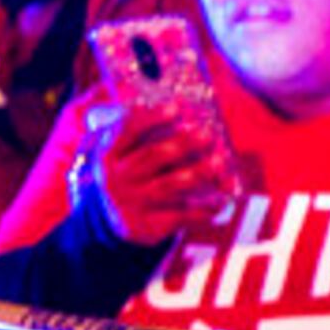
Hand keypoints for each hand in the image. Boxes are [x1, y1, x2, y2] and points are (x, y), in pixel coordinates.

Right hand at [89, 101, 238, 244]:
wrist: (110, 221)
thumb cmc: (127, 174)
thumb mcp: (120, 151)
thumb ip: (138, 130)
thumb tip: (179, 106)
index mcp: (108, 154)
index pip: (127, 131)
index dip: (151, 118)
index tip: (176, 107)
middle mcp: (117, 178)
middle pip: (152, 157)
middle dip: (182, 144)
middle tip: (207, 134)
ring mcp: (132, 202)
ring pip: (167, 185)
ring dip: (196, 173)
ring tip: (219, 162)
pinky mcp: (148, 224)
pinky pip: (179, 214)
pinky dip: (202, 209)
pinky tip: (221, 201)